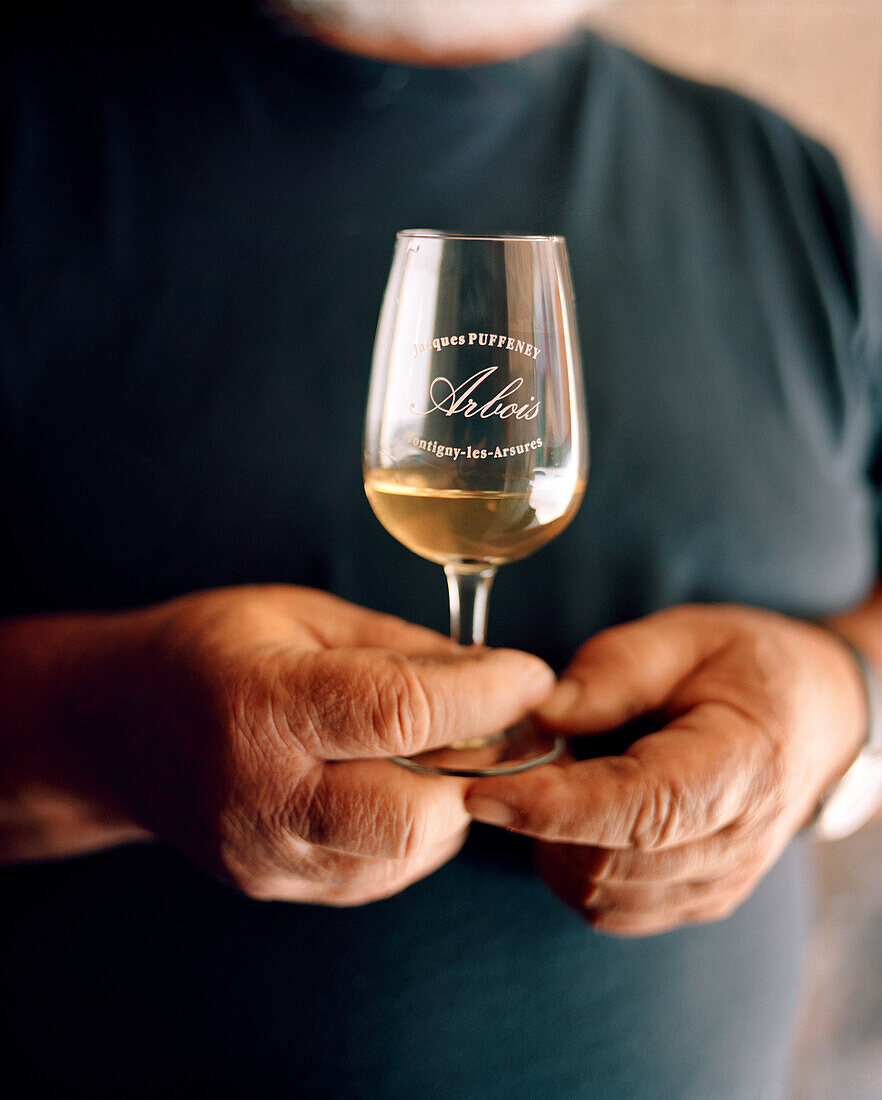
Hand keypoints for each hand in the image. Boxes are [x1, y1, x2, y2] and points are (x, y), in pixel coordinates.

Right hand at [0, 586, 551, 903]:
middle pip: (414, 813)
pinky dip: (417, 830)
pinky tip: (399, 782)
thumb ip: (402, 648)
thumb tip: (498, 675)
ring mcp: (268, 857)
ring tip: (444, 748)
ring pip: (409, 854)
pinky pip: (383, 874)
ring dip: (454, 801)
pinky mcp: (280, 887)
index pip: (398, 713)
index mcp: (261, 705)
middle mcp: (262, 795)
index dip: (484, 694)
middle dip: (479, 769)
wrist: (114, 729)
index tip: (531, 674)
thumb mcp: (301, 612)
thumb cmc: (209, 649)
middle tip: (495, 723)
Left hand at [465, 604, 865, 935]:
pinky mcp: (691, 901)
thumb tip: (537, 715)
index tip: (482, 791)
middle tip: (534, 752)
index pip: (639, 810)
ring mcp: (716, 884)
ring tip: (568, 773)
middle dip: (541, 815)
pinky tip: (579, 811)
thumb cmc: (746, 667)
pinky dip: (570, 863)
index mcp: (743, 765)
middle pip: (605, 863)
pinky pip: (606, 906)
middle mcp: (735, 844)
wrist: (813, 717)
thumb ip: (611, 672)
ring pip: (596, 894)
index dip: (554, 807)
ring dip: (552, 840)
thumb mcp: (685, 637)